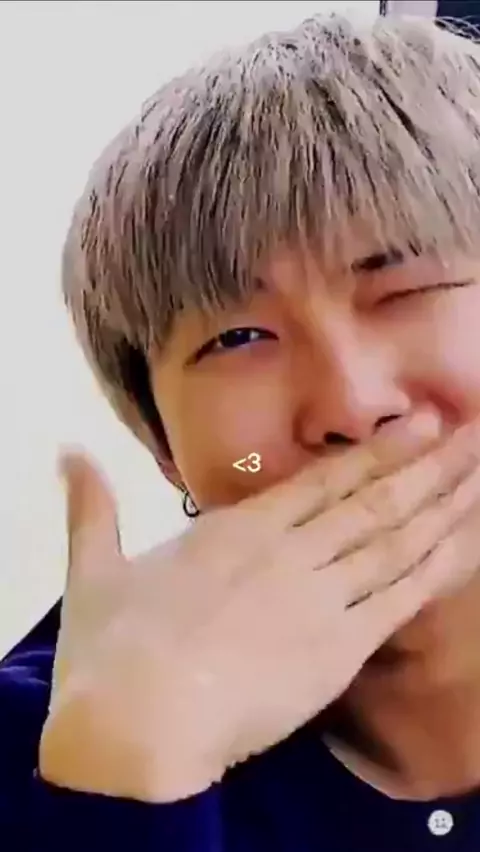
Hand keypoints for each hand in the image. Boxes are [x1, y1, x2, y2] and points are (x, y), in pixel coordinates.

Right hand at [39, 411, 479, 801]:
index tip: (423, 425)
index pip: (326, 481)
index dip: (380, 451)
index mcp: (238, 532)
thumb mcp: (94, 568)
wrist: (134, 724)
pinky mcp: (336, 651)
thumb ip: (92, 505)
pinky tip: (468, 542)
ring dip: (444, 505)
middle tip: (476, 433)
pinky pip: (399, 600)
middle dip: (430, 466)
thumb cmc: (111, 650)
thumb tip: (66, 451)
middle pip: (373, 502)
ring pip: (395, 542)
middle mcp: (288, 555)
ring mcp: (318, 600)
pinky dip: (438, 567)